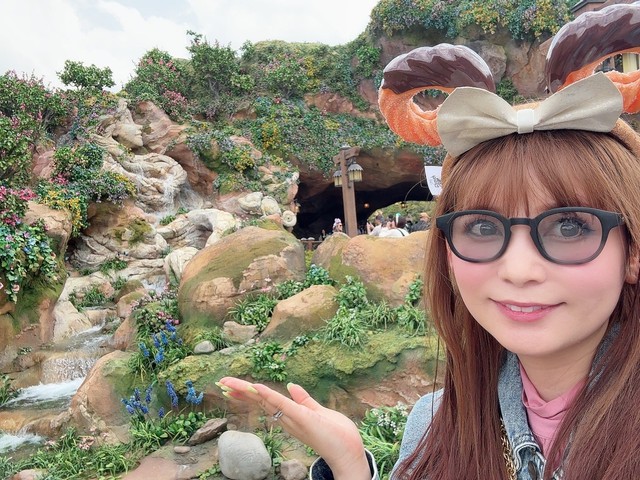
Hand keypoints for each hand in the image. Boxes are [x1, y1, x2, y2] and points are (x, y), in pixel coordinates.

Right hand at [216, 377, 370, 479]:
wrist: (348, 453)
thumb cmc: (336, 435)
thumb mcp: (318, 412)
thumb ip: (304, 399)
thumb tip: (292, 385)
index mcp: (288, 415)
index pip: (265, 399)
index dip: (248, 392)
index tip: (231, 385)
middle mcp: (286, 418)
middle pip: (259, 400)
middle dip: (240, 391)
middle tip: (220, 383)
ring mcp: (292, 418)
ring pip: (265, 401)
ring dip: (246, 391)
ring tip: (227, 384)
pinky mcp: (301, 418)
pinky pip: (282, 404)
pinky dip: (268, 395)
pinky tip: (255, 386)